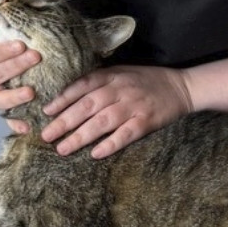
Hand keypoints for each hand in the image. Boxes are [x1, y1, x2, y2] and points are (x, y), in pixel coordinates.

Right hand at [0, 20, 40, 133]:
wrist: (30, 32)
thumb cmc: (19, 25)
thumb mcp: (9, 17)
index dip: (2, 51)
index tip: (21, 44)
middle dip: (14, 67)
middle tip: (35, 57)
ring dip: (13, 97)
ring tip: (31, 93)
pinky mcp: (8, 105)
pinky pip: (9, 117)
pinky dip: (16, 123)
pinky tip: (28, 126)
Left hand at [40, 66, 193, 157]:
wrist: (181, 87)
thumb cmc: (146, 80)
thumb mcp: (122, 72)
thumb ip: (100, 81)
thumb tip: (69, 95)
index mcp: (113, 76)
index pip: (82, 85)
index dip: (63, 98)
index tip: (46, 111)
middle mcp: (121, 90)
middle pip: (88, 106)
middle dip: (64, 121)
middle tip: (46, 135)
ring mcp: (134, 106)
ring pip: (102, 122)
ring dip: (81, 136)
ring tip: (63, 148)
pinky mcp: (146, 122)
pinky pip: (125, 135)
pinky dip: (110, 144)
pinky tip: (95, 154)